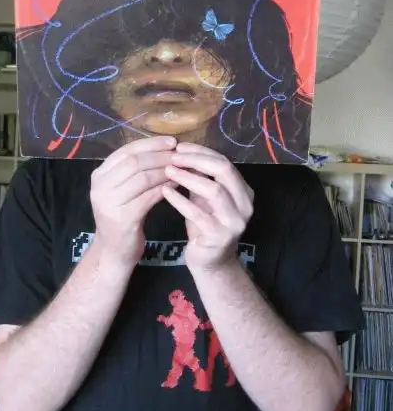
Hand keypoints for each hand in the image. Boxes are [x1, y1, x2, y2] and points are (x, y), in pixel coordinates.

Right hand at [90, 136, 176, 266]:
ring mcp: (109, 202)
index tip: (172, 141)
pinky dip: (164, 189)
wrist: (113, 251)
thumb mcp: (123, 190)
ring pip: (142, 178)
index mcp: (99, 174)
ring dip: (165, 171)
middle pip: (134, 162)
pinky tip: (178, 186)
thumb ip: (135, 171)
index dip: (151, 144)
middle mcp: (100, 186)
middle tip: (180, 154)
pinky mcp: (122, 217)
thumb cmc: (122, 217)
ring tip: (182, 168)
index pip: (126, 150)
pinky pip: (148, 197)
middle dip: (160, 155)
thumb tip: (166, 148)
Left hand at [162, 143, 253, 271]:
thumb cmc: (205, 227)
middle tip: (173, 157)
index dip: (201, 152)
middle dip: (196, 160)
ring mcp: (234, 221)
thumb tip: (181, 153)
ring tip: (167, 171)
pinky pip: (198, 213)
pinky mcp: (219, 236)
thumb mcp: (205, 200)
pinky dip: (180, 200)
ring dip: (188, 178)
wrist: (210, 263)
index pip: (224, 162)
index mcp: (243, 191)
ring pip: (214, 190)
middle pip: (224, 171)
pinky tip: (165, 192)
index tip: (179, 147)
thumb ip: (200, 179)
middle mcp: (245, 205)